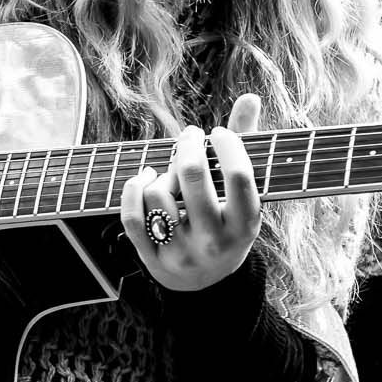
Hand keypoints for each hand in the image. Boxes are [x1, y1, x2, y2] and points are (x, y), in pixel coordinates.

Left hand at [119, 92, 261, 291]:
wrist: (207, 284)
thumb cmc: (227, 222)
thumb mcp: (243, 195)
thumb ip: (246, 145)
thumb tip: (249, 97)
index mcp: (245, 224)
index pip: (238, 174)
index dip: (226, 143)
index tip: (218, 134)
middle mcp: (214, 241)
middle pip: (193, 175)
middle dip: (187, 143)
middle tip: (189, 136)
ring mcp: (181, 252)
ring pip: (158, 192)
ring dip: (161, 171)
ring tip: (170, 170)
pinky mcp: (153, 258)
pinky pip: (132, 216)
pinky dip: (133, 189)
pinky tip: (145, 177)